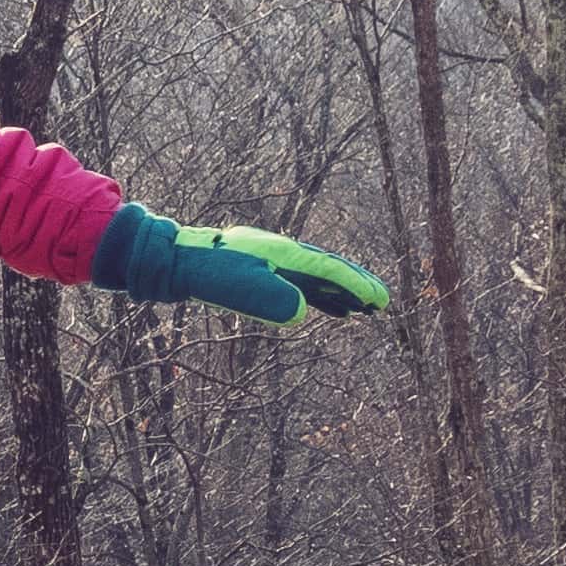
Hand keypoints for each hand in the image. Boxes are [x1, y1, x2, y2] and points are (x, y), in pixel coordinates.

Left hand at [213, 222, 395, 323]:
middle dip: (358, 285)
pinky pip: (304, 285)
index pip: (329, 271)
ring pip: (319, 279)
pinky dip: (324, 298)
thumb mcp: (240, 287)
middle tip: (383, 302)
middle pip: (330, 270)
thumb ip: (271, 299)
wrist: (182, 260)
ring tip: (365, 310)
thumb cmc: (210, 273)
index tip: (379, 300)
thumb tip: (301, 311)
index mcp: (285, 254)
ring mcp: (278, 262)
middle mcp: (286, 254)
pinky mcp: (268, 272)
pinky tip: (336, 311)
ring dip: (343, 294)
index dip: (356, 285)